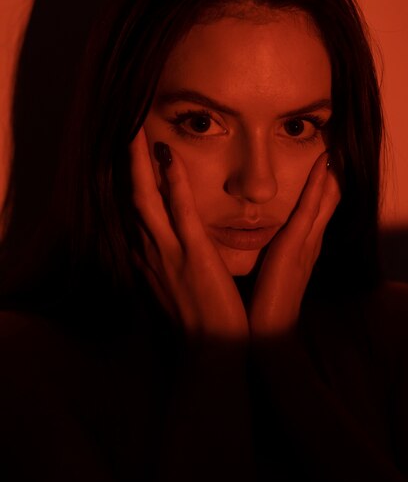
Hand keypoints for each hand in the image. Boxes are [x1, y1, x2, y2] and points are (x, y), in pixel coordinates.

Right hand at [129, 128, 248, 340]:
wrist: (210, 353)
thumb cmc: (196, 323)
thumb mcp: (173, 288)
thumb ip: (165, 265)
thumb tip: (163, 250)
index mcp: (147, 259)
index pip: (135, 213)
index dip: (129, 181)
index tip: (129, 154)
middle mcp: (149, 252)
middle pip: (131, 198)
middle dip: (126, 163)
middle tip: (124, 128)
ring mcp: (168, 252)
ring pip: (146, 198)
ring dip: (138, 161)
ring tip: (134, 128)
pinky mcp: (192, 254)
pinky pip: (179, 210)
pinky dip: (171, 180)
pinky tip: (167, 154)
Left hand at [248, 151, 340, 336]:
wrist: (269, 335)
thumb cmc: (264, 305)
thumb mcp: (270, 272)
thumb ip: (271, 254)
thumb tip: (263, 238)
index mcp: (301, 248)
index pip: (315, 209)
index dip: (321, 185)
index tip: (323, 159)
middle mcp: (308, 243)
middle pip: (326, 201)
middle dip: (331, 175)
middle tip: (337, 146)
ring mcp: (305, 245)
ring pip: (322, 201)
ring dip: (329, 174)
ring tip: (335, 147)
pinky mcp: (295, 248)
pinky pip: (309, 211)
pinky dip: (317, 187)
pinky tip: (323, 166)